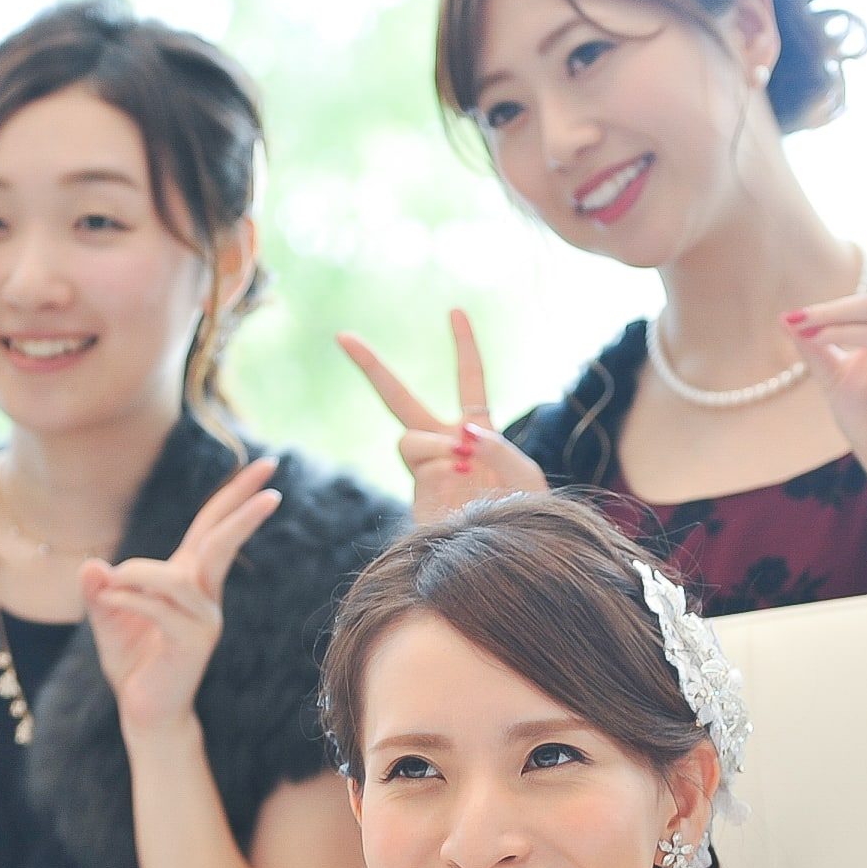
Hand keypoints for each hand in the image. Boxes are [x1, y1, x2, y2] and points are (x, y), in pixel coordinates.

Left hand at [78, 455, 277, 734]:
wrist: (144, 712)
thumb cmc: (133, 662)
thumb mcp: (107, 617)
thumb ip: (100, 590)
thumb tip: (90, 564)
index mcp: (188, 581)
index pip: (212, 528)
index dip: (234, 496)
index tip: (266, 467)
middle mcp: (203, 596)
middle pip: (222, 541)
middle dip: (242, 508)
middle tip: (272, 478)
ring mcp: (203, 620)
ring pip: (177, 578)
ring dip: (138, 572)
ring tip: (110, 581)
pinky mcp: (192, 643)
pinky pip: (161, 610)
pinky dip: (130, 599)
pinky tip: (108, 600)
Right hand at [337, 310, 548, 524]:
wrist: (509, 556)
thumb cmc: (524, 516)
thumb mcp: (525, 475)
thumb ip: (498, 448)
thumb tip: (460, 436)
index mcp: (475, 429)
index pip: (468, 378)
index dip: (464, 345)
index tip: (455, 311)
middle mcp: (444, 445)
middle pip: (398, 399)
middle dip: (370, 367)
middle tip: (342, 336)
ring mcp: (426, 470)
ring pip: (407, 438)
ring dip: (433, 443)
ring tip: (461, 463)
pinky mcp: (417, 496)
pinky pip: (419, 466)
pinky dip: (439, 465)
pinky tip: (459, 481)